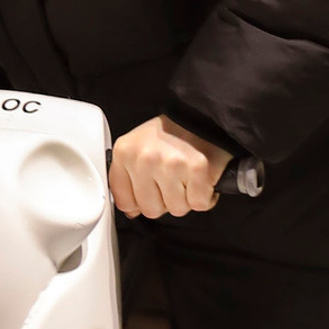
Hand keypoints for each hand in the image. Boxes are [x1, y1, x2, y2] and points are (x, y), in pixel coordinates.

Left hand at [109, 116, 230, 218]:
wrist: (201, 116)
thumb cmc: (170, 134)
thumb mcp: (137, 148)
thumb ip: (128, 179)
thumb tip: (131, 211)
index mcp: (124, 152)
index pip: (124, 201)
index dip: (140, 202)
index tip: (150, 191)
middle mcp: (145, 159)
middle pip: (151, 210)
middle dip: (164, 201)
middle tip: (172, 179)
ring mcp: (170, 164)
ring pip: (176, 209)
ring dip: (185, 198)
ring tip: (185, 176)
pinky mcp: (196, 169)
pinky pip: (198, 204)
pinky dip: (204, 195)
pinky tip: (199, 178)